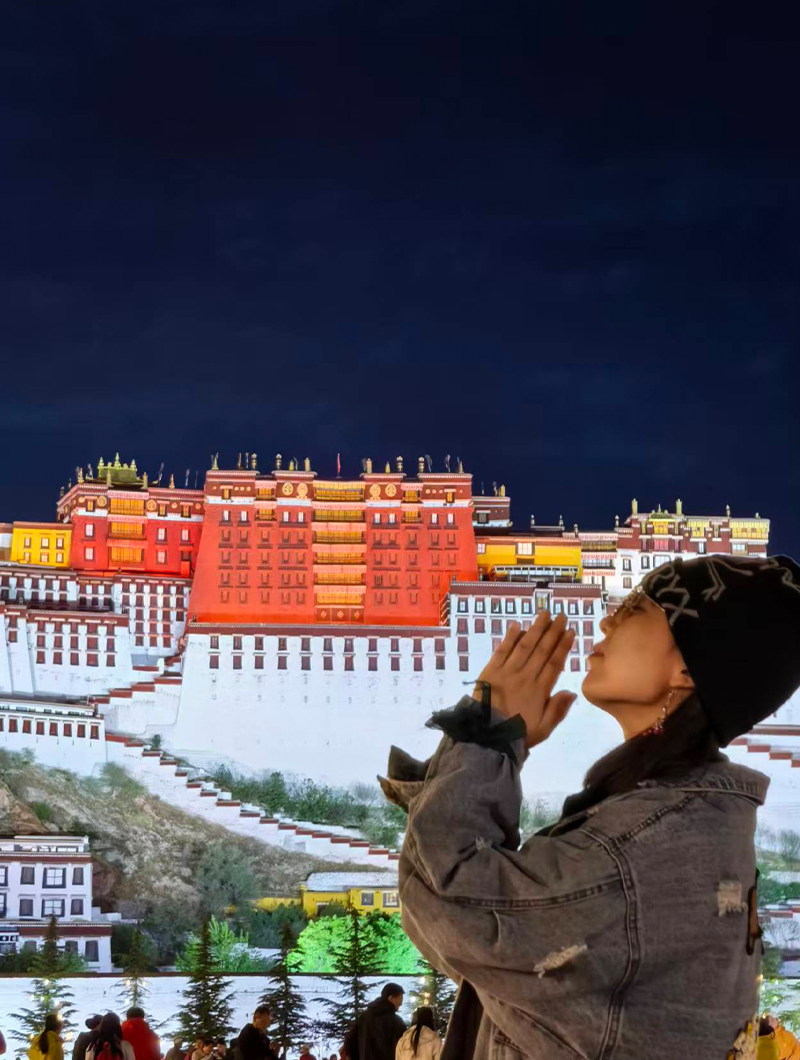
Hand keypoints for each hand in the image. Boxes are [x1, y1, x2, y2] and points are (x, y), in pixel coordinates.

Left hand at [474, 610, 576, 747]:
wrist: (485, 736)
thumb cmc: (516, 734)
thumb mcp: (543, 729)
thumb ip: (557, 710)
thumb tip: (572, 692)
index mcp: (539, 691)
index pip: (554, 664)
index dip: (563, 646)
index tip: (570, 632)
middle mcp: (525, 676)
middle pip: (542, 650)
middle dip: (553, 632)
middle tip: (561, 616)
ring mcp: (507, 672)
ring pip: (524, 646)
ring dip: (535, 629)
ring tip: (544, 614)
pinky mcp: (490, 671)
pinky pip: (502, 650)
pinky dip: (510, 638)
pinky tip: (517, 626)